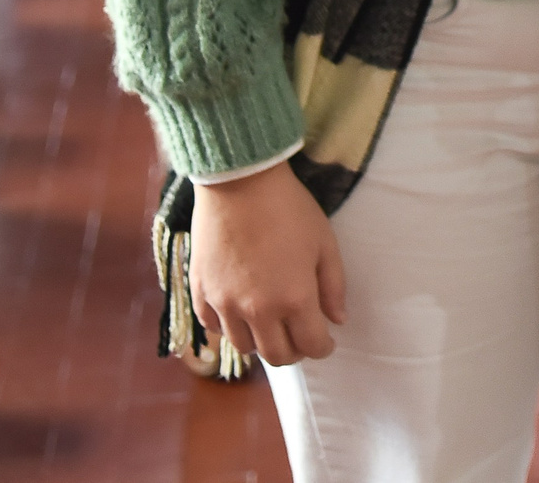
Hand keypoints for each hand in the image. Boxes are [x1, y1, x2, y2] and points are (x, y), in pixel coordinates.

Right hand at [189, 162, 347, 366]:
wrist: (240, 182)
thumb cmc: (289, 209)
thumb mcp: (324, 243)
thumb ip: (333, 286)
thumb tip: (337, 319)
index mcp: (294, 298)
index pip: (311, 346)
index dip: (323, 348)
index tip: (326, 341)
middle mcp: (257, 310)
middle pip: (276, 356)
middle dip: (294, 351)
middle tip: (300, 336)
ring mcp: (225, 303)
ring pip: (244, 347)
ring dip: (261, 341)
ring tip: (271, 322)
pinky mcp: (201, 292)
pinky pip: (213, 327)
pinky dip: (229, 327)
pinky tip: (240, 311)